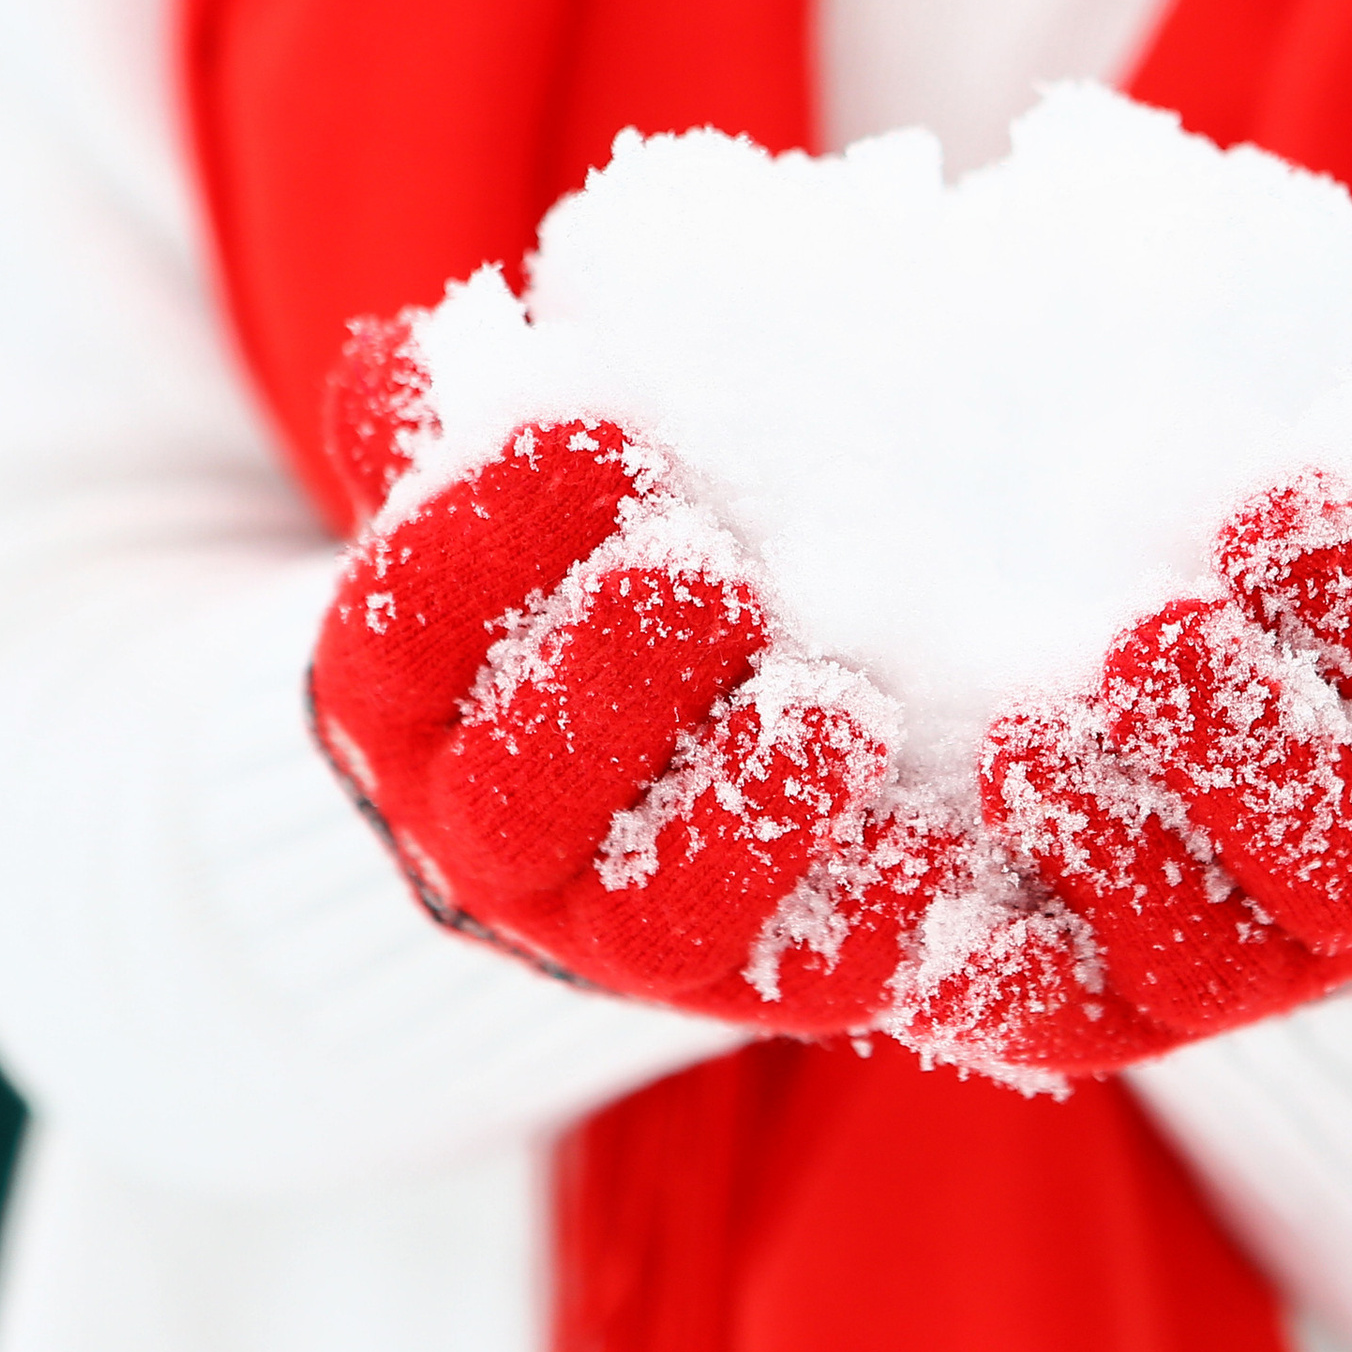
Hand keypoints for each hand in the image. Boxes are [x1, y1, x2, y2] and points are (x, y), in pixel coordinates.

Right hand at [308, 321, 956, 1033]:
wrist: (664, 749)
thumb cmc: (586, 583)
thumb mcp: (515, 497)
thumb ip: (459, 424)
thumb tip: (401, 360)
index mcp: (404, 713)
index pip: (403, 633)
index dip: (488, 532)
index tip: (596, 428)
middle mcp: (486, 844)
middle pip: (517, 793)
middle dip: (613, 676)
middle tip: (711, 568)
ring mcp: (613, 939)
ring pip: (654, 914)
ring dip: (751, 809)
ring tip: (845, 706)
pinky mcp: (754, 991)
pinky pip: (807, 983)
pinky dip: (880, 917)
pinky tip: (950, 832)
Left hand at [894, 372, 1351, 1078]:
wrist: (1261, 689)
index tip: (1273, 496)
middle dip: (1253, 747)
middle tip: (1153, 635)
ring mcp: (1252, 963)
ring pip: (1210, 960)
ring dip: (1118, 857)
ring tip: (1027, 741)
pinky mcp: (1122, 1009)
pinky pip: (1068, 1027)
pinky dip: (1000, 990)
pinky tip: (933, 938)